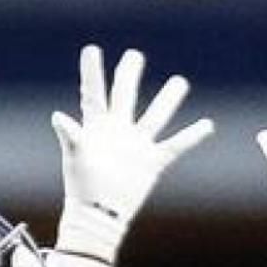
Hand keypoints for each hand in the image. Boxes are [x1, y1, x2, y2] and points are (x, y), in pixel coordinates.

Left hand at [52, 45, 214, 262]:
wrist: (98, 217)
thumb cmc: (82, 188)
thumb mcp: (75, 158)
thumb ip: (71, 136)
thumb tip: (59, 117)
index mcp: (96, 126)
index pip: (94, 93)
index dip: (92, 72)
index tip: (92, 50)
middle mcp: (117, 130)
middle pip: (125, 95)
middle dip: (129, 74)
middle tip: (134, 55)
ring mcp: (136, 145)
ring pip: (156, 116)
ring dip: (169, 99)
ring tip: (180, 82)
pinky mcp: (152, 162)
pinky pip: (176, 145)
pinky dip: (192, 136)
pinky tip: (207, 124)